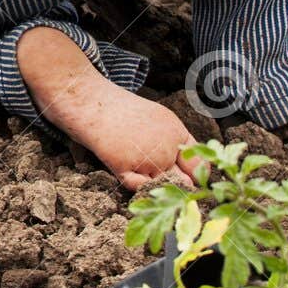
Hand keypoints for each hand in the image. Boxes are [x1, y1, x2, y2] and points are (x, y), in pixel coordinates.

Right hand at [18, 26, 198, 190]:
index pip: (199, 164)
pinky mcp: (126, 165)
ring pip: (158, 187)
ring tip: (131, 162)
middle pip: (181, 182)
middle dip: (174, 187)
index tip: (189, 185)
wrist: (88, 100)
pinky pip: (136, 187)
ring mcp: (147, 156)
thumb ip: (173, 145)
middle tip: (160, 183)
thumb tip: (190, 180)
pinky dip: (131, 183)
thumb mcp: (156, 120)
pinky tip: (121, 163)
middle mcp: (167, 145)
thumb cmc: (118, 110)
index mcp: (177, 131)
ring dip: (149, 183)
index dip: (196, 179)